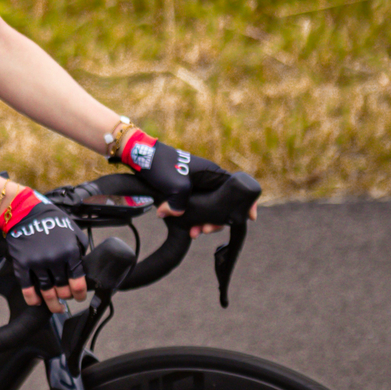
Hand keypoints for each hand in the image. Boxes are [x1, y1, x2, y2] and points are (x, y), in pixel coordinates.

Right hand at [0, 187, 87, 308]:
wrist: (24, 211)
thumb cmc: (50, 219)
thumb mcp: (73, 230)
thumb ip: (80, 247)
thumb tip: (82, 265)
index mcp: (69, 252)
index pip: (78, 282)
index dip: (79, 295)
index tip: (79, 298)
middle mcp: (54, 260)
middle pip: (62, 290)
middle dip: (66, 298)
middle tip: (65, 300)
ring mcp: (37, 263)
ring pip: (46, 292)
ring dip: (52, 304)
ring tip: (55, 308)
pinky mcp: (22, 264)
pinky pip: (27, 287)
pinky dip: (32, 298)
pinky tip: (36, 302)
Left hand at [117, 131, 256, 232]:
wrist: (141, 156)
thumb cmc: (161, 164)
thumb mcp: (174, 184)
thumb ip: (180, 203)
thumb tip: (176, 216)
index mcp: (212, 173)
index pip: (237, 188)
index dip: (246, 202)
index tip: (249, 217)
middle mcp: (208, 179)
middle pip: (223, 203)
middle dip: (218, 220)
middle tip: (206, 230)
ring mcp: (198, 186)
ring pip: (209, 208)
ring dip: (204, 221)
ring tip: (194, 233)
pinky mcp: (187, 191)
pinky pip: (196, 208)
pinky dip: (194, 218)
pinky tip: (187, 228)